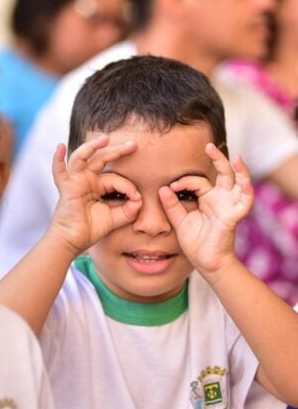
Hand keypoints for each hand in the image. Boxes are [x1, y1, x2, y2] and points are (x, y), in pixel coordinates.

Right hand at [50, 135, 141, 254]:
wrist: (74, 241)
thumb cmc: (92, 229)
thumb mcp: (116, 218)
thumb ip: (129, 209)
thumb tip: (139, 199)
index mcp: (99, 185)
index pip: (116, 178)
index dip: (128, 187)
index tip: (137, 198)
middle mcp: (87, 180)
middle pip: (102, 160)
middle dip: (117, 151)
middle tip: (134, 145)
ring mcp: (76, 181)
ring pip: (83, 157)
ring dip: (92, 147)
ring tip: (105, 139)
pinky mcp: (67, 188)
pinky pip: (59, 172)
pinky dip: (57, 159)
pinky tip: (60, 147)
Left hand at [158, 143, 252, 275]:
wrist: (206, 262)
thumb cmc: (195, 242)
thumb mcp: (179, 221)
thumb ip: (171, 205)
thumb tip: (163, 188)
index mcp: (207, 199)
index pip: (197, 182)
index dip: (183, 182)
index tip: (170, 188)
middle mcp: (220, 199)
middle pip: (223, 174)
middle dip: (218, 159)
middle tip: (209, 146)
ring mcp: (228, 206)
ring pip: (239, 183)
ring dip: (240, 170)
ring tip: (237, 157)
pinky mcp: (233, 216)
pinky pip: (244, 202)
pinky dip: (246, 191)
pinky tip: (244, 182)